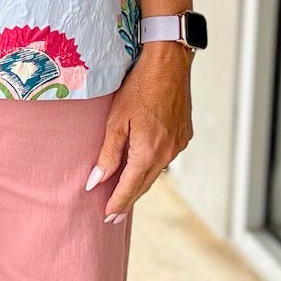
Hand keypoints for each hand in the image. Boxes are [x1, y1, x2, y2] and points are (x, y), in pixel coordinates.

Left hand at [89, 43, 192, 221]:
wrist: (168, 64)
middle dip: (128, 200)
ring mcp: (178, 145)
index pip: (130, 188)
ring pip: (155, 171)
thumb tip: (95, 182)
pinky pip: (165, 157)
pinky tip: (142, 165)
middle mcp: (167, 153)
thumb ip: (107, 154)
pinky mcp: (184, 135)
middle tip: (113, 215)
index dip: (117, 204)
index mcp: (148, 152)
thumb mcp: (116, 121)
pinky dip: (152, 164)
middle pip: (144, 184)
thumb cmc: (139, 87)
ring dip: (140, 182)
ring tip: (124, 192)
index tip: (107, 217)